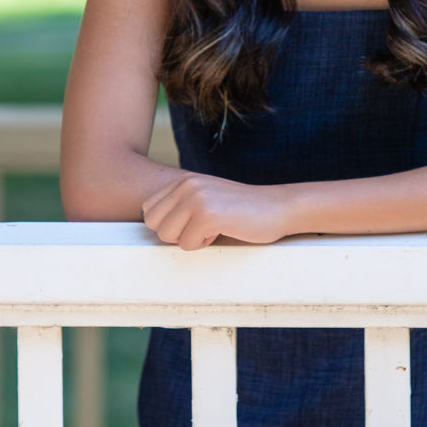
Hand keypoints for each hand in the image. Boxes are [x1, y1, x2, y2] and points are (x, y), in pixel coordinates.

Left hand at [140, 172, 289, 249]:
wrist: (278, 208)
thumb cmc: (242, 210)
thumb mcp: (206, 198)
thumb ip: (179, 205)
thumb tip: (150, 224)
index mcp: (183, 180)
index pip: (149, 210)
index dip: (169, 224)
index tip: (193, 223)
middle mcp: (186, 184)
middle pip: (154, 224)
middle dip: (176, 234)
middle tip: (203, 227)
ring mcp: (196, 197)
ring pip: (167, 235)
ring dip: (191, 240)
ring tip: (214, 227)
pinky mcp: (207, 214)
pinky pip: (187, 244)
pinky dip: (205, 245)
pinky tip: (224, 230)